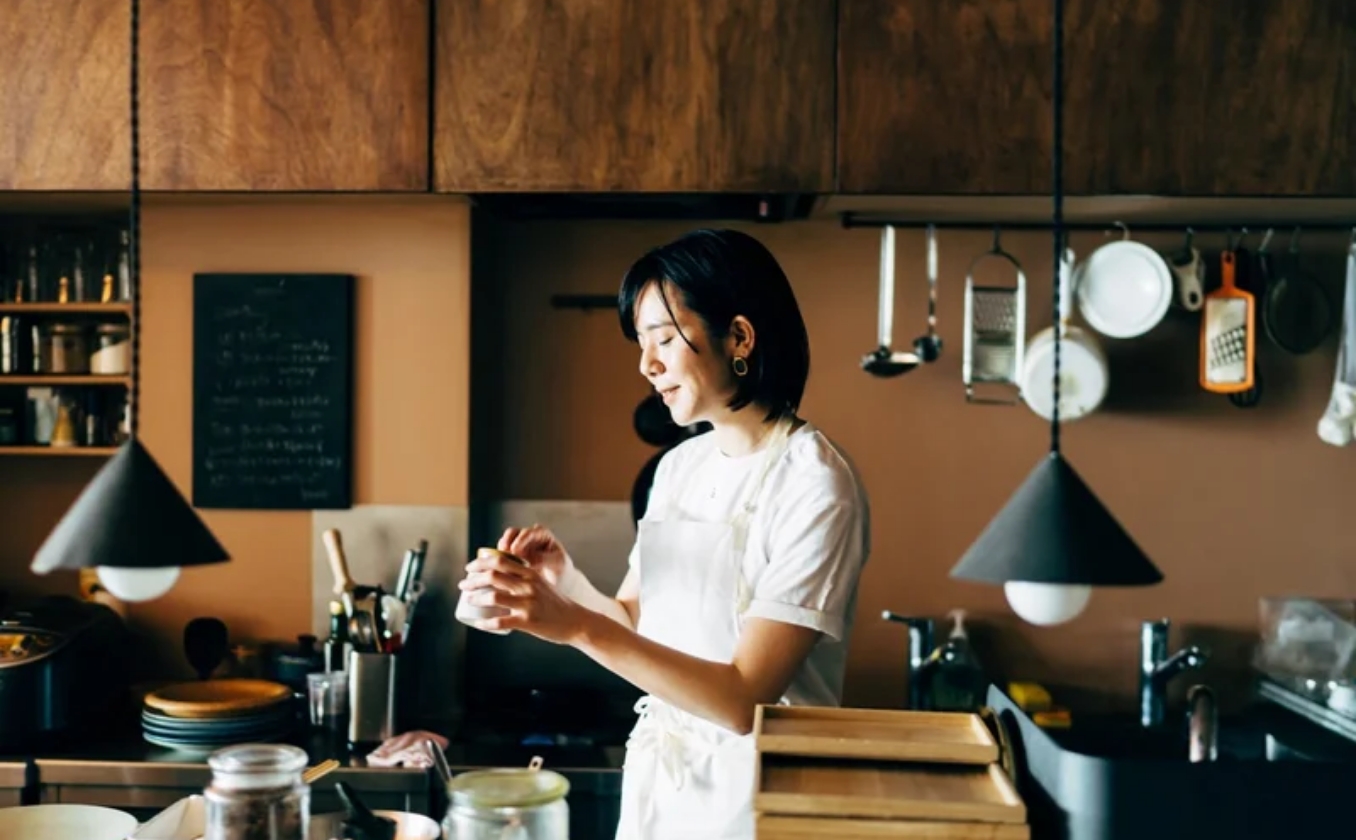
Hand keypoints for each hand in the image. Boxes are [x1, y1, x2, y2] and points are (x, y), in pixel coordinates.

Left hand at [460, 550, 589, 644]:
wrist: (575, 621)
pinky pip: (500, 622)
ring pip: (493, 597)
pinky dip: (485, 623)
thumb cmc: (555, 602)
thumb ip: (524, 577)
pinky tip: (478, 623)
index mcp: (530, 573)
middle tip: (463, 584)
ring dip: (476, 598)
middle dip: (473, 579)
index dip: (480, 562)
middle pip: (492, 576)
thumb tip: (498, 577)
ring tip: (468, 600)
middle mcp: (528, 586)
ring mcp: (528, 604)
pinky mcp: (528, 622)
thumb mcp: (541, 583)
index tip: (469, 568)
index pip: (500, 561)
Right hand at [497, 524, 573, 586]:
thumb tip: (527, 559)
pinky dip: (498, 560)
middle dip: (507, 542)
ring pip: (504, 543)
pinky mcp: (511, 557)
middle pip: (513, 533)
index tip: (515, 551)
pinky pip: (501, 555)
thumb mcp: (557, 564)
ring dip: (500, 551)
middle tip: (504, 553)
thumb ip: (543, 559)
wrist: (560, 582)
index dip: (521, 540)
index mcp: (542, 534)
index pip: (530, 532)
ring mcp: (518, 546)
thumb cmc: (561, 570)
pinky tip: (498, 569)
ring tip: (498, 562)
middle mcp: (528, 537)